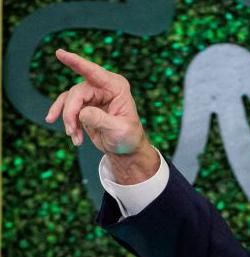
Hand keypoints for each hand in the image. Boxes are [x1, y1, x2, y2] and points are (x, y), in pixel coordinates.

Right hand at [45, 48, 157, 183]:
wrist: (126, 149)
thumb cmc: (128, 137)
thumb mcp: (119, 130)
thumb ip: (101, 120)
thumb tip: (82, 113)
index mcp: (116, 87)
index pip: (94, 72)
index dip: (76, 62)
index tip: (60, 53)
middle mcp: (103, 87)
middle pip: (77, 93)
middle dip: (71, 112)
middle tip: (71, 130)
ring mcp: (92, 96)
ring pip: (68, 101)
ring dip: (68, 119)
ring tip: (73, 135)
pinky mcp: (83, 106)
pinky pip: (67, 110)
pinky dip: (68, 123)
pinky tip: (74, 137)